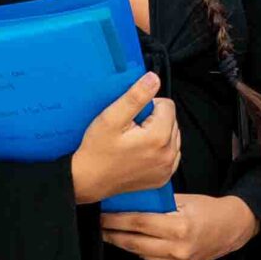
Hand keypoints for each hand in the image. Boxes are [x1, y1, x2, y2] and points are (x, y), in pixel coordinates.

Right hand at [70, 73, 180, 202]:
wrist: (88, 180)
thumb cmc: (97, 151)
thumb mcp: (111, 118)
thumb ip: (136, 96)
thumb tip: (154, 79)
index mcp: (158, 137)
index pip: (167, 105)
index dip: (148, 106)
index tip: (132, 117)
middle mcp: (168, 154)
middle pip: (171, 120)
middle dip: (154, 120)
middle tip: (131, 129)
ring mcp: (167, 168)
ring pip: (172, 136)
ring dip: (158, 134)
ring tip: (134, 141)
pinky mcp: (163, 177)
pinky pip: (170, 153)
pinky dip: (159, 149)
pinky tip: (141, 152)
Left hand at [100, 192, 258, 259]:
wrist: (232, 229)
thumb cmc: (208, 209)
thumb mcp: (184, 200)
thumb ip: (158, 204)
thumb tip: (129, 201)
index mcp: (180, 227)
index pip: (139, 223)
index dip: (116, 220)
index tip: (101, 214)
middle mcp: (178, 248)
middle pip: (134, 242)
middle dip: (112, 233)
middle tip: (97, 225)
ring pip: (139, 252)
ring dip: (122, 242)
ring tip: (108, 232)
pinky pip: (150, 259)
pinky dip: (138, 249)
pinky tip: (128, 241)